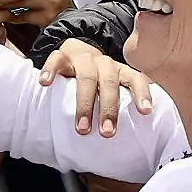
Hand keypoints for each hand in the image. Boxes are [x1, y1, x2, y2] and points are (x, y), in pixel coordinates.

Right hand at [39, 40, 154, 137]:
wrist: (76, 51)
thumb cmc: (97, 80)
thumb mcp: (112, 88)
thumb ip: (120, 105)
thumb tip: (133, 140)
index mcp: (120, 72)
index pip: (136, 79)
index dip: (142, 94)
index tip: (146, 112)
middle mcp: (105, 64)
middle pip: (109, 83)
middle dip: (109, 109)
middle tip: (107, 133)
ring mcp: (84, 58)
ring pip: (86, 77)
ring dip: (84, 103)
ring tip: (82, 128)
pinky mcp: (63, 55)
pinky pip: (56, 60)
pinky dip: (51, 71)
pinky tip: (45, 84)